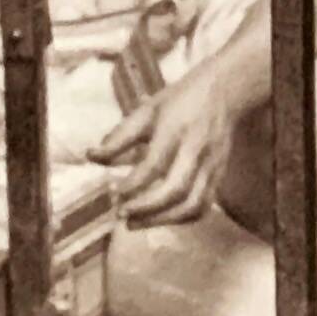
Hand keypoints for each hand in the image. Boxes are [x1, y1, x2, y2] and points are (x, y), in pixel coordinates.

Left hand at [92, 67, 239, 228]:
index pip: (154, 164)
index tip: (113, 194)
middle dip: (146, 209)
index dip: (132, 185)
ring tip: (135, 224)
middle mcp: (195, 150)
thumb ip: (119, 136)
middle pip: (175, 189)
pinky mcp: (219, 176)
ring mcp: (211, 166)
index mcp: (175, 130)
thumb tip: (91, 157)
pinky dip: (179, 219)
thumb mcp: (147, 111)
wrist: (224, 91)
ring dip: (162, 220)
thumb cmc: (180, 101)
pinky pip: (202, 207)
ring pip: (192, 204)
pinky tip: (159, 219)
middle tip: (122, 216)